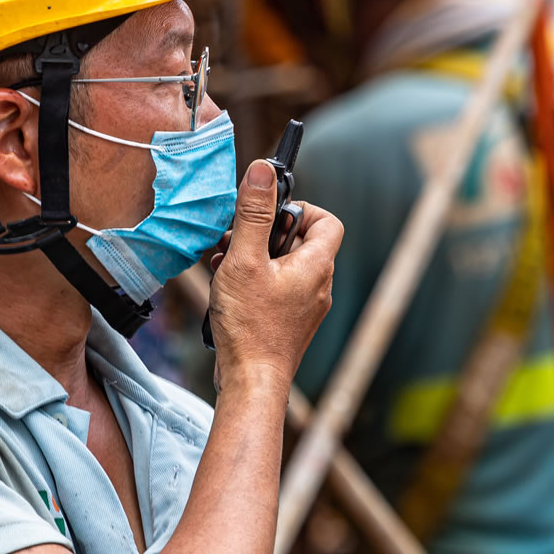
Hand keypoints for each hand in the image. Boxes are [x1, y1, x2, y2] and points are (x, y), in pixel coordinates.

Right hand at [207, 159, 340, 395]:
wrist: (251, 382)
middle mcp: (318, 285)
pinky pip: (276, 289)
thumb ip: (253, 214)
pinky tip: (227, 289)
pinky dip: (254, 281)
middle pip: (301, 242)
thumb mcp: (245, 260)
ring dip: (254, 258)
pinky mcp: (289, 323)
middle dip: (266, 235)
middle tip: (238, 241)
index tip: (271, 214)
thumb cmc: (251, 326)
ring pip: (284, 266)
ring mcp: (305, 307)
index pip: (327, 221)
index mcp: (316, 265)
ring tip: (226, 265)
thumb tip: (262, 172)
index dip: (301, 209)